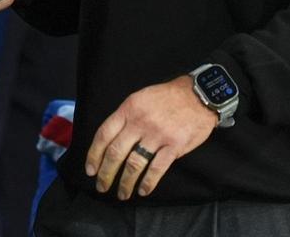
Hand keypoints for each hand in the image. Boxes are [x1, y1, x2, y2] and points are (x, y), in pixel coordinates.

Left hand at [85, 76, 215, 200]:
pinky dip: (148, 182)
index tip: (90, 169)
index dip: (94, 154)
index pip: (104, 134)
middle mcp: (140, 122)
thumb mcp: (140, 98)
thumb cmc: (167, 97)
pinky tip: (143, 190)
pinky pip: (157, 169)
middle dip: (106, 173)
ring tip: (122, 193)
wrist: (198, 95)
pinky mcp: (174, 146)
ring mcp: (157, 135)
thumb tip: (110, 140)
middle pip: (116, 152)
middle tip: (102, 186)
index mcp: (128, 109)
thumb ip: (126, 117)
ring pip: (134, 164)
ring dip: (125, 182)